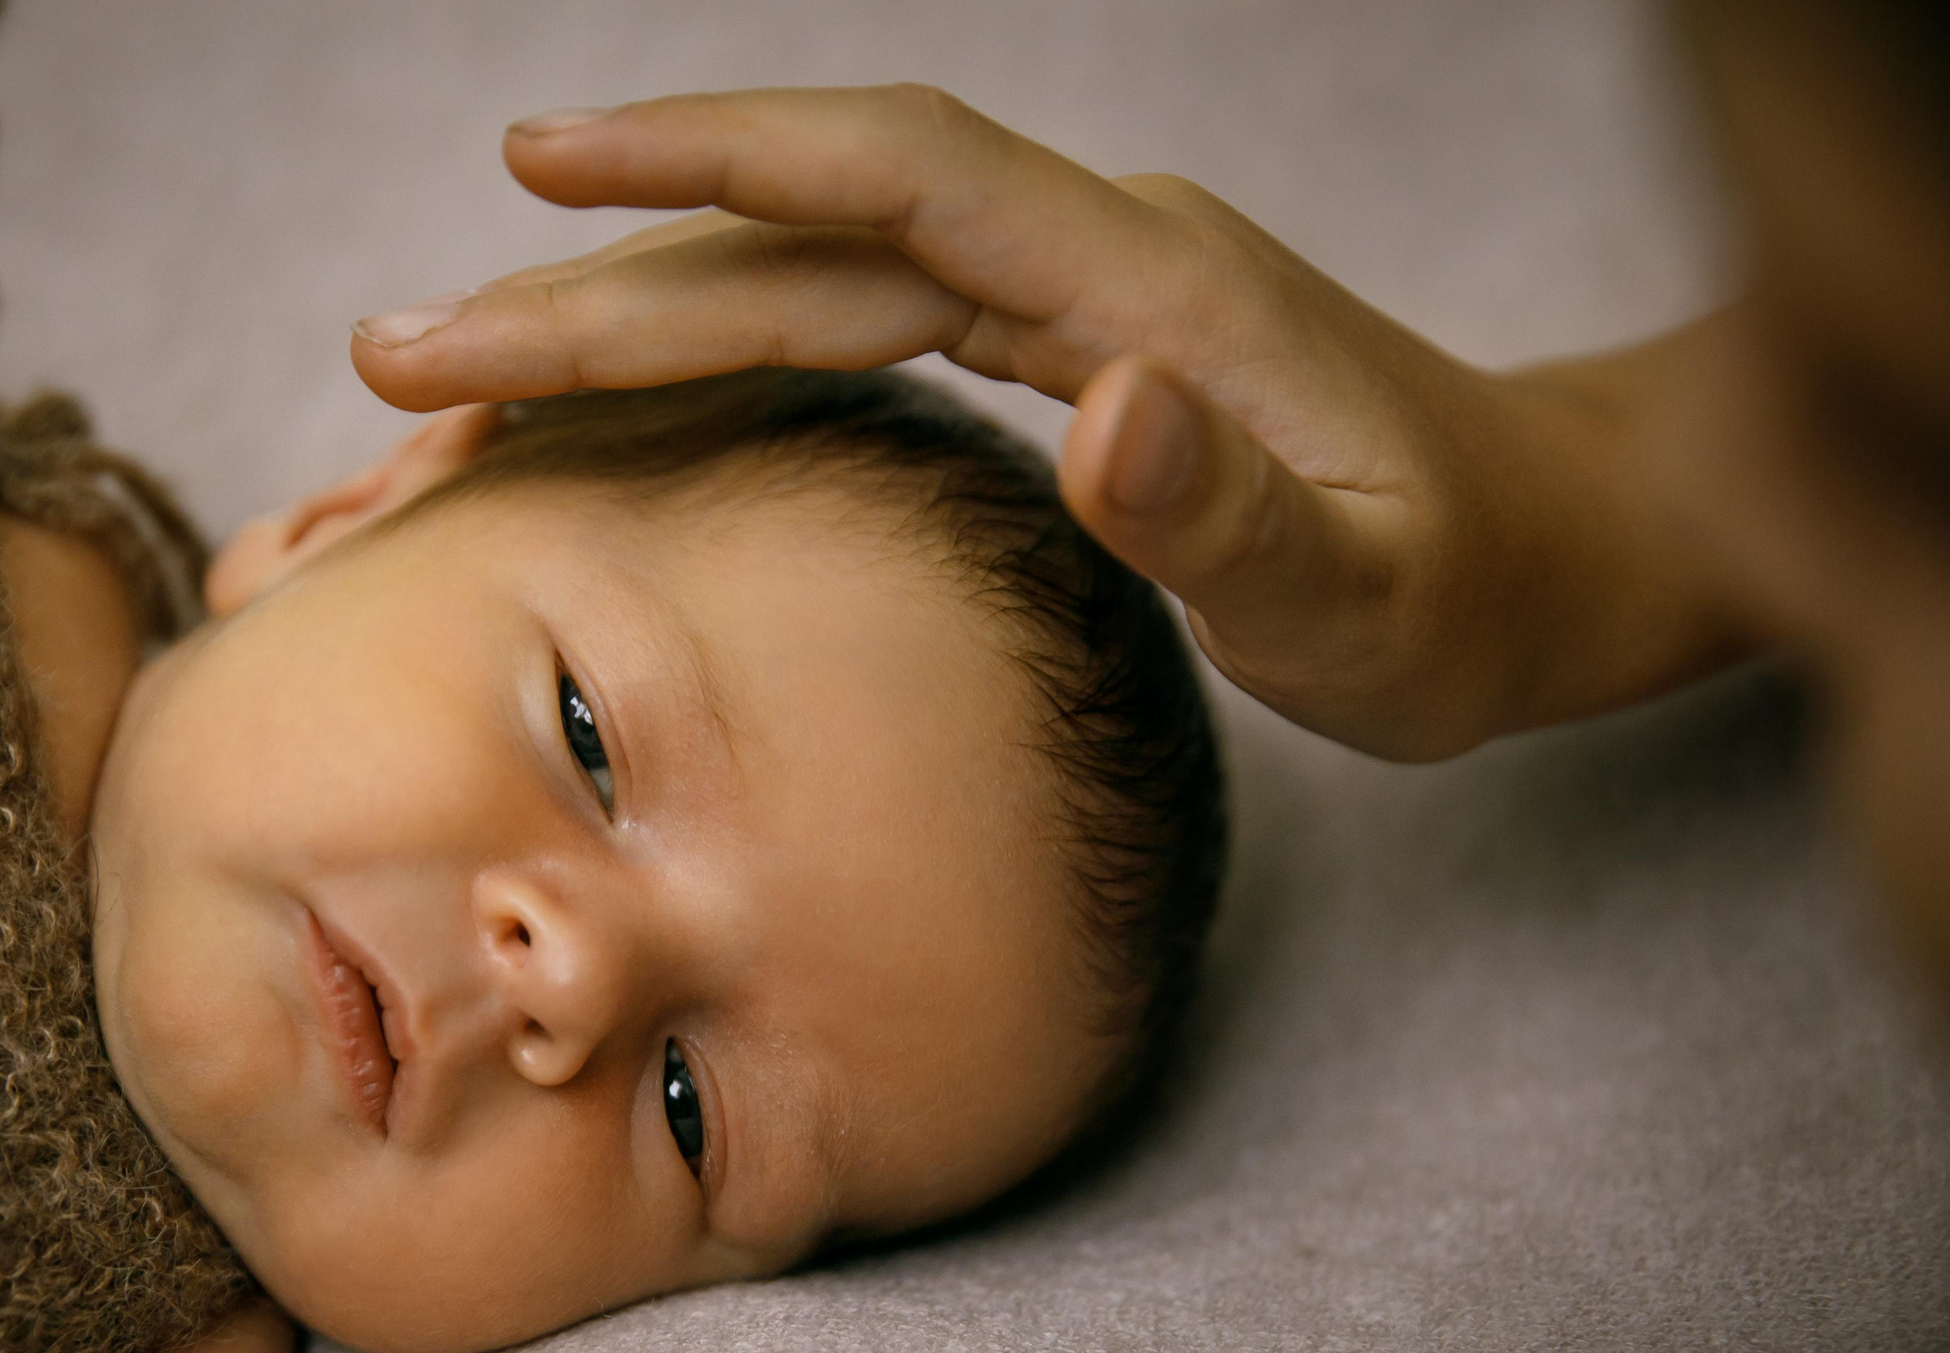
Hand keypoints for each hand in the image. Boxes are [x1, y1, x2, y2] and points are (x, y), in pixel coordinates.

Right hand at [351, 87, 1741, 759]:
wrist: (1549, 548)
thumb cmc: (1467, 591)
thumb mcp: (1378, 599)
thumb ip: (1243, 516)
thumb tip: (1101, 406)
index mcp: (1144, 282)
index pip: (893, 175)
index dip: (709, 156)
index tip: (532, 170)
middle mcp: (1086, 258)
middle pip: (801, 228)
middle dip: (594, 278)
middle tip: (400, 344)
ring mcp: (1065, 292)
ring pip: (802, 269)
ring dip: (626, 310)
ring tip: (459, 374)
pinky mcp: (1051, 341)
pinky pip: (846, 317)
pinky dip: (715, 348)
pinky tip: (628, 388)